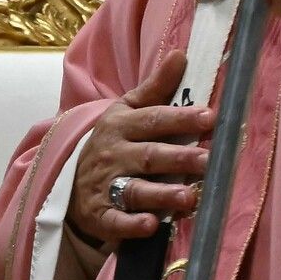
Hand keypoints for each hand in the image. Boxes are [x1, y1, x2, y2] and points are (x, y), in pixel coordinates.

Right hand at [68, 49, 214, 245]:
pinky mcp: (101, 216)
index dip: (182, 118)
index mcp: (122, 124)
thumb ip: (156, 86)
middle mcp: (114, 154)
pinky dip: (132, 225)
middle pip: (149, 155)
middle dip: (179, 158)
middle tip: (208, 161)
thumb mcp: (127, 109)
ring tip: (189, 197)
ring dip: (162, 194)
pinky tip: (152, 225)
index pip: (154, 119)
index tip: (210, 117)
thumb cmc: (113, 140)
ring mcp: (106, 186)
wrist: (69, 179)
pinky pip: (116, 221)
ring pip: (135, 189)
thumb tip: (180, 53)